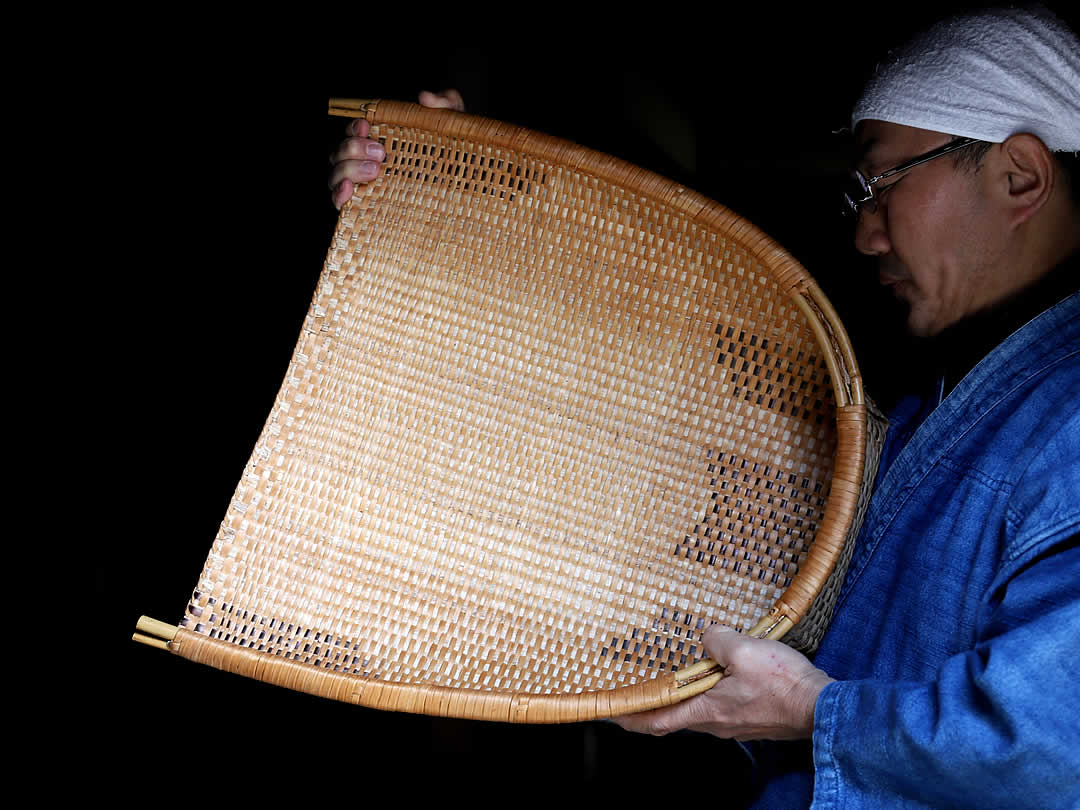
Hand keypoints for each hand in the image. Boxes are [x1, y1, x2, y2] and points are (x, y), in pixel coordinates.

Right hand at [329, 89, 465, 208]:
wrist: (463, 195)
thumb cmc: (452, 161)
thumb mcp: (455, 131)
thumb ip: (446, 106)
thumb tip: (426, 97)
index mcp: (379, 142)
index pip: (354, 131)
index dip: (354, 127)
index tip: (367, 126)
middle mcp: (365, 163)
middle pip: (339, 151)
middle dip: (353, 147)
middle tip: (381, 153)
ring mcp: (363, 186)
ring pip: (335, 173)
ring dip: (348, 169)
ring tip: (375, 171)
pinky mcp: (364, 209)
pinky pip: (339, 201)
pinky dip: (339, 194)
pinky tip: (349, 190)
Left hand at [612, 625, 833, 740]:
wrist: (820, 706)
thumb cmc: (783, 684)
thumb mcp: (743, 650)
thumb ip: (716, 639)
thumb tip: (708, 636)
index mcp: (706, 709)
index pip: (657, 721)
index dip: (630, 717)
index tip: (609, 712)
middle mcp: (716, 723)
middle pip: (674, 717)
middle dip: (652, 705)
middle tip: (634, 692)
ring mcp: (734, 723)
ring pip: (698, 710)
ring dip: (681, 697)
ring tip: (673, 677)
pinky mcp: (750, 717)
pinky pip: (719, 705)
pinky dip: (706, 693)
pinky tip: (714, 675)